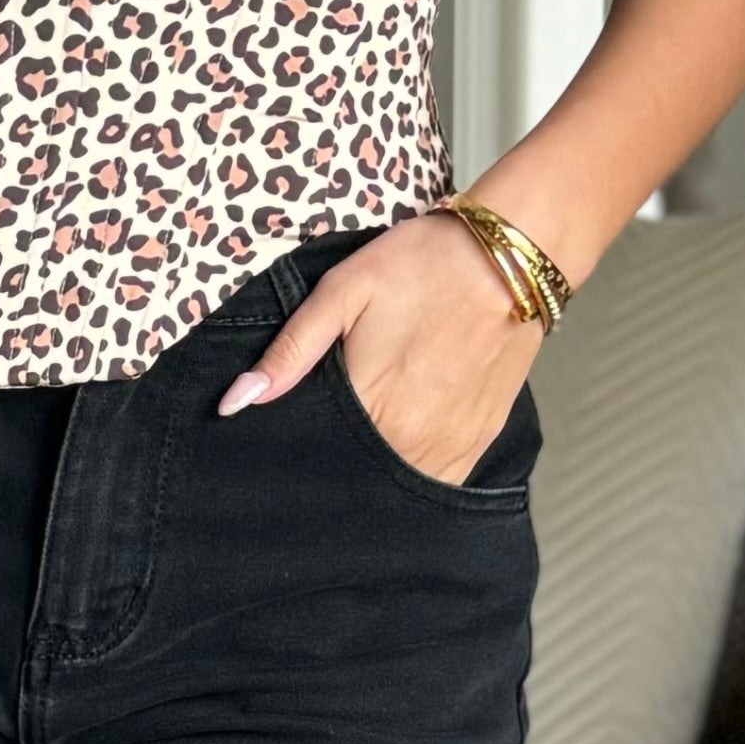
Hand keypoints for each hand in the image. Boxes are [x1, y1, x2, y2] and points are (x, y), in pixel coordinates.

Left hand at [217, 208, 549, 486]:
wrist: (509, 256)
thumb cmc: (423, 264)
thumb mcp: (342, 292)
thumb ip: (290, 351)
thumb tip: (235, 402)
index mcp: (374, 407)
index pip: (321, 459)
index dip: (301, 454)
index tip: (286, 449)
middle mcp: (416, 441)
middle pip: (360, 480)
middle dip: (337, 468)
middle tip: (328, 440)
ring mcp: (453, 446)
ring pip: (400, 487)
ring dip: (378, 474)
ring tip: (367, 439)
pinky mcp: (481, 439)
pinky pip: (440, 478)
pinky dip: (416, 470)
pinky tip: (402, 442)